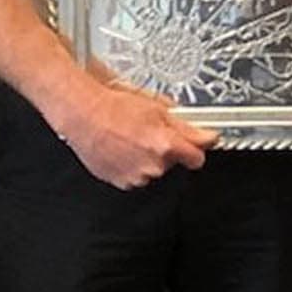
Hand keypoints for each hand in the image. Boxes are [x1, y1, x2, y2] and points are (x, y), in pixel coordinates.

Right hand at [54, 78, 218, 189]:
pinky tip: (122, 149)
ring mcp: (137, 176)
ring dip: (149, 158)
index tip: (196, 143)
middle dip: (168, 149)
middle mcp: (154, 165)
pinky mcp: (122, 182)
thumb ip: (186, 126)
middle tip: (151, 132)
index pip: (197, 158)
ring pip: (154, 170)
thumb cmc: (116, 108)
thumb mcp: (157, 108)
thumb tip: (205, 135)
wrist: (85, 116)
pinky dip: (132, 165)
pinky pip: (136, 176)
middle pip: (174, 162)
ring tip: (132, 139)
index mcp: (166, 145)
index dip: (197, 148)